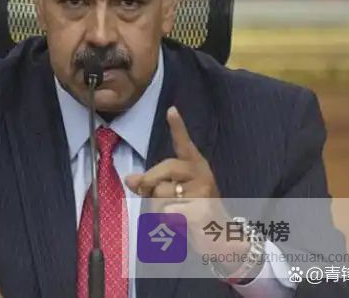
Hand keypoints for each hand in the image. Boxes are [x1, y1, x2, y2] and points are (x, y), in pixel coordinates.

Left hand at [125, 106, 249, 272]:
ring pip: (161, 194)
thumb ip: (150, 184)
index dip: (178, 127)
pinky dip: (168, 221)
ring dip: (158, 209)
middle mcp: (201, 173)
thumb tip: (129, 178)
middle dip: (149, 183)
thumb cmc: (191, 212)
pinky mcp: (202, 209)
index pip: (184, 143)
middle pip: (164, 168)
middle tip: (147, 194)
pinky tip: (181, 224)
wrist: (219, 237)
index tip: (171, 110)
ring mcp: (203, 190)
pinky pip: (168, 212)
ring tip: (173, 215)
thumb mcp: (169, 194)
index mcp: (194, 165)